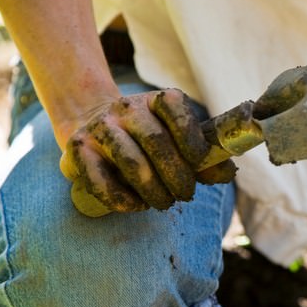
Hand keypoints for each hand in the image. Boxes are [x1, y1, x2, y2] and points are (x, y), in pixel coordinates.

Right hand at [59, 88, 236, 215]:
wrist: (90, 125)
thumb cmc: (146, 140)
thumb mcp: (177, 140)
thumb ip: (203, 158)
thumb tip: (228, 173)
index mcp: (156, 100)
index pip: (175, 108)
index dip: (191, 138)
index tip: (199, 163)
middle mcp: (126, 108)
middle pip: (156, 140)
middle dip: (176, 174)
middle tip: (185, 195)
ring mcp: (100, 127)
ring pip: (130, 161)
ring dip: (152, 190)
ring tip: (163, 203)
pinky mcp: (78, 149)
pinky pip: (101, 179)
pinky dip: (123, 199)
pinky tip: (137, 205)